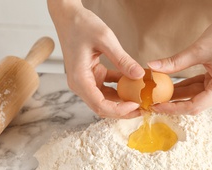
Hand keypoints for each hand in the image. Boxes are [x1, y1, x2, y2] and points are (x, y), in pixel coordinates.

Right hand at [48, 1, 144, 117]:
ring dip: (122, 101)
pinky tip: (134, 84)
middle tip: (143, 108)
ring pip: (105, 100)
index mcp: (79, 79)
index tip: (136, 105)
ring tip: (141, 99)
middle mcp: (80, 84)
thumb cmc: (81, 24)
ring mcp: (85, 81)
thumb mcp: (105, 39)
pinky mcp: (92, 76)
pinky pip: (107, 88)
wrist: (68, 16)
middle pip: (102, 107)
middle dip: (123, 111)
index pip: (100, 105)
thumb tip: (139, 75)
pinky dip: (120, 88)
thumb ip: (122, 59)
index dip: (119, 110)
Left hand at [147, 18, 211, 114]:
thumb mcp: (198, 50)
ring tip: (158, 93)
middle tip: (153, 101)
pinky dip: (186, 85)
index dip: (173, 108)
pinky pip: (200, 86)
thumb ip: (175, 62)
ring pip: (196, 95)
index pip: (194, 106)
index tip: (156, 106)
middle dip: (174, 102)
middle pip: (195, 103)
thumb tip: (152, 67)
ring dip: (178, 93)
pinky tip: (170, 85)